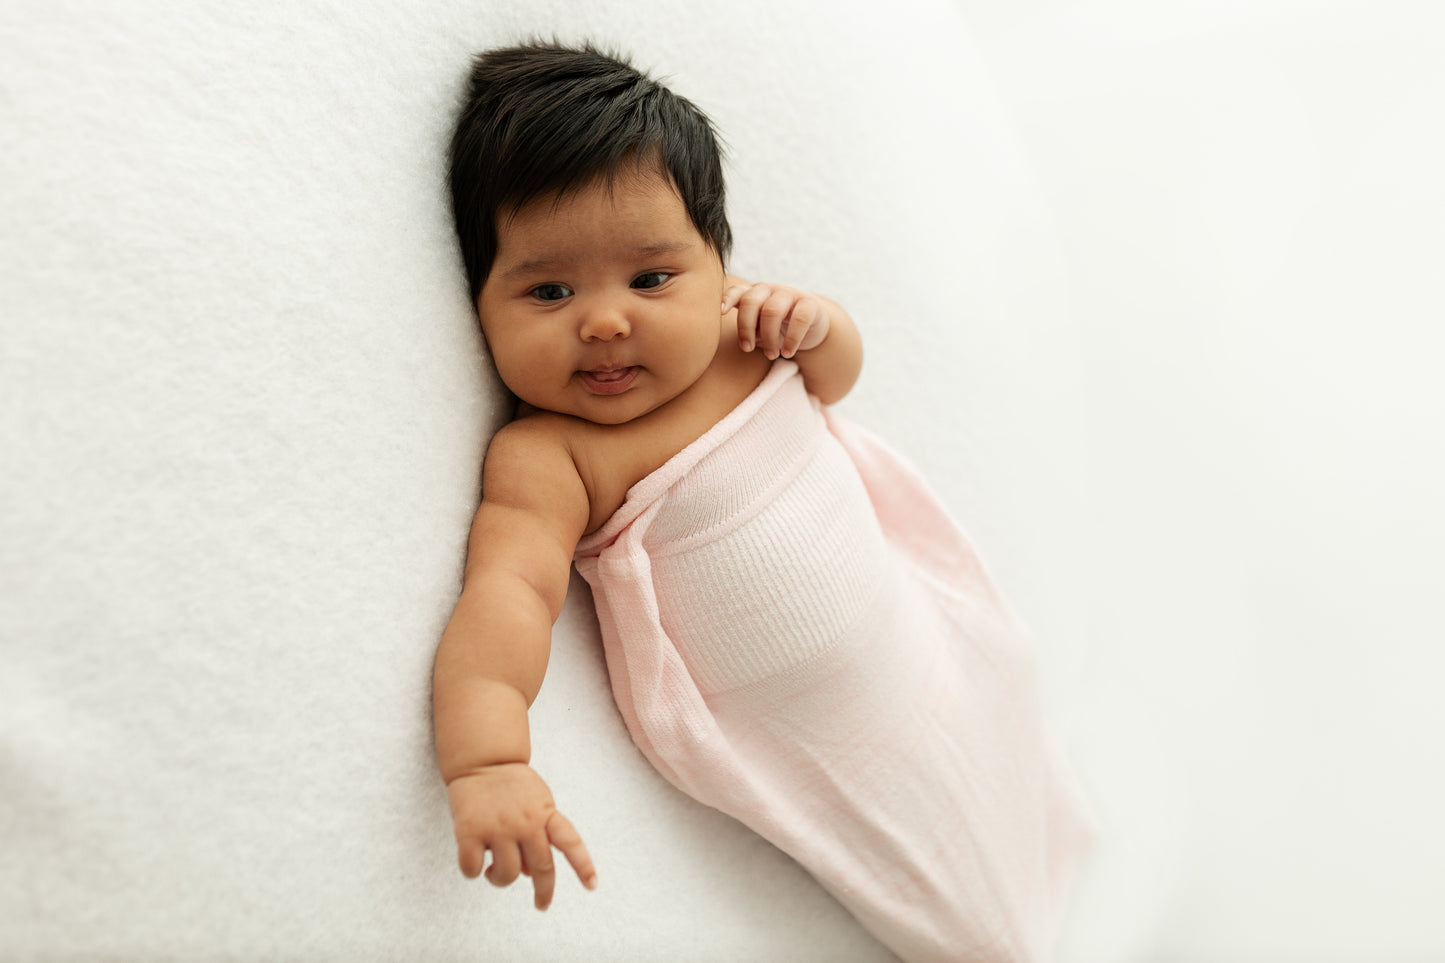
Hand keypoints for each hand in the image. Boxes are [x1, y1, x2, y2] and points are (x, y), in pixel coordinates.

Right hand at [447, 762, 596, 909]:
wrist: (483, 760)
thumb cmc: (512, 787)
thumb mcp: (535, 805)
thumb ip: (538, 836)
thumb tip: (529, 874)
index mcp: (545, 813)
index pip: (570, 842)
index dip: (583, 866)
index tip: (592, 886)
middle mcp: (526, 822)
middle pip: (542, 868)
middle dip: (544, 892)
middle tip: (542, 905)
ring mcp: (499, 827)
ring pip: (508, 875)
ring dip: (500, 880)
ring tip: (494, 872)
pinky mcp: (470, 831)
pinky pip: (473, 869)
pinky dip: (474, 872)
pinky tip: (475, 862)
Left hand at [722, 280, 831, 359]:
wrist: (812, 324)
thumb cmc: (778, 328)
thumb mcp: (760, 328)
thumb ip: (749, 330)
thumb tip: (745, 341)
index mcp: (754, 294)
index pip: (738, 291)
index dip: (728, 298)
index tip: (721, 312)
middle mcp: (770, 290)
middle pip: (751, 301)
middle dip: (746, 328)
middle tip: (747, 349)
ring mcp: (790, 294)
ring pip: (772, 310)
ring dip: (769, 337)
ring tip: (771, 355)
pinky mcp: (810, 304)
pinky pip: (799, 319)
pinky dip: (792, 339)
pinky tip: (787, 353)